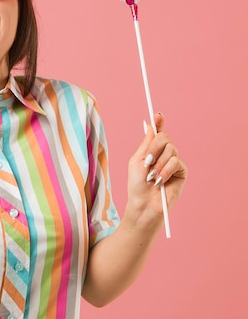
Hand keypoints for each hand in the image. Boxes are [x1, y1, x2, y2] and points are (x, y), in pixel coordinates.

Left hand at [125, 112, 187, 227]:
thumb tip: (149, 124)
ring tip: (151, 177)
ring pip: (170, 149)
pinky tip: (160, 181)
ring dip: (158, 164)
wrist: (144, 203)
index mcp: (151, 150)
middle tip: (146, 163)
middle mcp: (164, 154)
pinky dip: (166, 171)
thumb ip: (146, 143)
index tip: (158, 114)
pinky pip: (176, 161)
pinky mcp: (182, 171)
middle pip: (164, 138)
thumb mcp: (138, 160)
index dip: (159, 122)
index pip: (157, 133)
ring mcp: (173, 162)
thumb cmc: (137, 185)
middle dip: (154, 148)